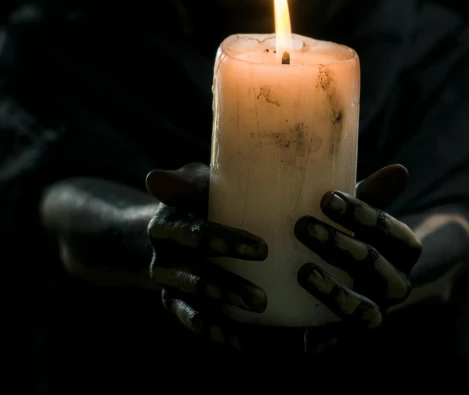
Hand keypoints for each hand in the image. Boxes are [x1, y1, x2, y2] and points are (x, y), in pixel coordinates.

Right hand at [146, 163, 267, 351]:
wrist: (169, 225)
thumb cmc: (194, 197)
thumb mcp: (191, 184)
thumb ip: (183, 183)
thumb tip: (153, 178)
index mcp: (166, 225)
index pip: (195, 234)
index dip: (226, 242)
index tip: (262, 250)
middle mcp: (164, 258)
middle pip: (196, 275)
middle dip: (229, 288)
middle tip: (262, 300)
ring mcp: (170, 284)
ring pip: (197, 300)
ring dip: (227, 309)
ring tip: (260, 313)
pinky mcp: (176, 303)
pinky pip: (195, 320)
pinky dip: (220, 332)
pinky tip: (246, 341)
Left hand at [294, 164, 421, 354]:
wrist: (362, 273)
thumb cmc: (353, 230)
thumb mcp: (362, 211)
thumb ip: (374, 193)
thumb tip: (400, 171)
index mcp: (403, 248)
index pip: (390, 230)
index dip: (362, 215)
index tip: (326, 198)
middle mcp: (396, 282)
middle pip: (374, 265)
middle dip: (339, 245)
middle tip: (301, 226)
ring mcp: (378, 309)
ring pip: (365, 309)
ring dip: (334, 292)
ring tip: (303, 272)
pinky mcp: (354, 332)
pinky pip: (344, 341)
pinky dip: (328, 341)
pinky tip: (307, 341)